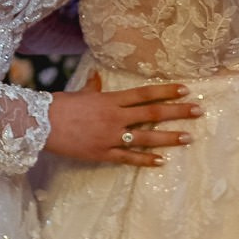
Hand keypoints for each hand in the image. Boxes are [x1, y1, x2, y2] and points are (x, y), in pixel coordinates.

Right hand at [45, 74, 200, 166]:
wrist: (40, 125)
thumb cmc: (60, 106)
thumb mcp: (80, 93)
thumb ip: (93, 87)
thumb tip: (97, 77)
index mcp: (110, 99)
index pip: (145, 94)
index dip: (166, 91)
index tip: (185, 89)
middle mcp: (115, 117)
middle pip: (152, 114)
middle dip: (177, 112)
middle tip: (198, 111)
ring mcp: (110, 137)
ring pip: (146, 137)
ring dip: (169, 137)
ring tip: (188, 137)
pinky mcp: (103, 154)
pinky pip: (128, 158)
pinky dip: (145, 160)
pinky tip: (161, 161)